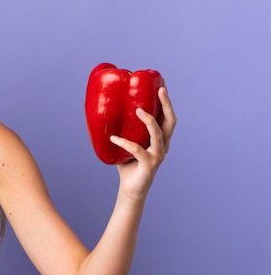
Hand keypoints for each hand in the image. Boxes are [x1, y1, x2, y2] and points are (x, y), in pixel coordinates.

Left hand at [109, 87, 176, 201]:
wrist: (131, 189)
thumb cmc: (128, 164)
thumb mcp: (126, 143)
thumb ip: (122, 129)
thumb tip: (104, 110)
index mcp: (160, 139)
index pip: (167, 117)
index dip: (166, 102)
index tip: (161, 85)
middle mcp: (163, 146)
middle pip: (170, 122)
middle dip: (166, 105)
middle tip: (159, 91)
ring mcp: (158, 156)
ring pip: (158, 135)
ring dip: (149, 121)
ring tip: (137, 110)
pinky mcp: (149, 165)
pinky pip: (138, 150)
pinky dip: (125, 143)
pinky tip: (113, 138)